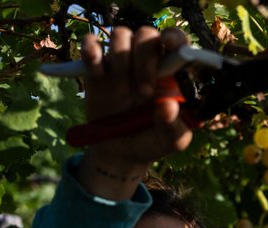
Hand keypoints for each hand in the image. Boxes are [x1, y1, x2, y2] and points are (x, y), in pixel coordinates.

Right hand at [77, 27, 192, 197]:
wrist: (121, 153)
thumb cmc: (153, 140)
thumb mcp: (171, 142)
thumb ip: (175, 127)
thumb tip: (169, 106)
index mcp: (172, 73)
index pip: (176, 41)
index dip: (174, 38)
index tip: (170, 46)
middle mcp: (147, 62)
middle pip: (146, 34)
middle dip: (146, 57)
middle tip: (146, 90)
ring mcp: (121, 64)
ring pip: (120, 34)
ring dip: (122, 56)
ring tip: (123, 88)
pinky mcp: (96, 69)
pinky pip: (91, 44)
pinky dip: (91, 50)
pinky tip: (97, 70)